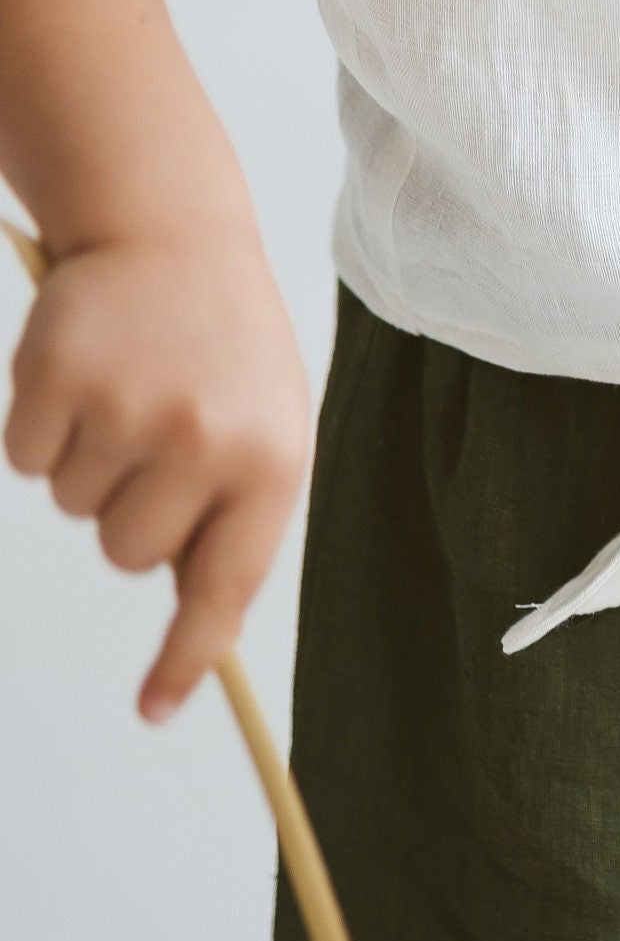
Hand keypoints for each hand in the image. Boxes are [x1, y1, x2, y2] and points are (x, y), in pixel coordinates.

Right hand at [5, 224, 310, 721]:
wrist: (171, 230)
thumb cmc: (221, 346)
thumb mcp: (263, 425)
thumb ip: (232, 519)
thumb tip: (194, 623)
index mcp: (273, 462)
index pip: (224, 589)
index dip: (183, 658)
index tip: (154, 711)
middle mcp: (206, 442)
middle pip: (128, 556)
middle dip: (129, 512)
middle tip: (154, 435)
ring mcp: (130, 410)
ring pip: (75, 508)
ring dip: (88, 463)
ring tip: (128, 391)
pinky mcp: (58, 379)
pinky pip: (25, 462)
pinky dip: (40, 429)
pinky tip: (82, 374)